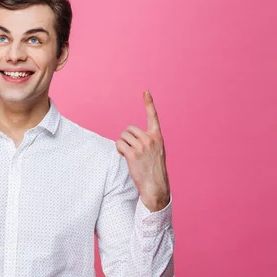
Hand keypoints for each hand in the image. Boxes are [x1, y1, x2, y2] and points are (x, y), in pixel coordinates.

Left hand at [116, 91, 170, 211]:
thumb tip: (131, 136)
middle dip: (126, 137)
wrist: (156, 185)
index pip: (153, 116)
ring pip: (123, 136)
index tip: (145, 91)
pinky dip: (119, 150)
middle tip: (131, 149)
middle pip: (129, 128)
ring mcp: (142, 146)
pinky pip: (119, 144)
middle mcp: (150, 139)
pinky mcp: (133, 154)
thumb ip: (148, 141)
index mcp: (158, 136)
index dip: (149, 103)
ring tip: (130, 155)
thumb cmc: (154, 169)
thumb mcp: (156, 151)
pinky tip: (125, 157)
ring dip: (122, 144)